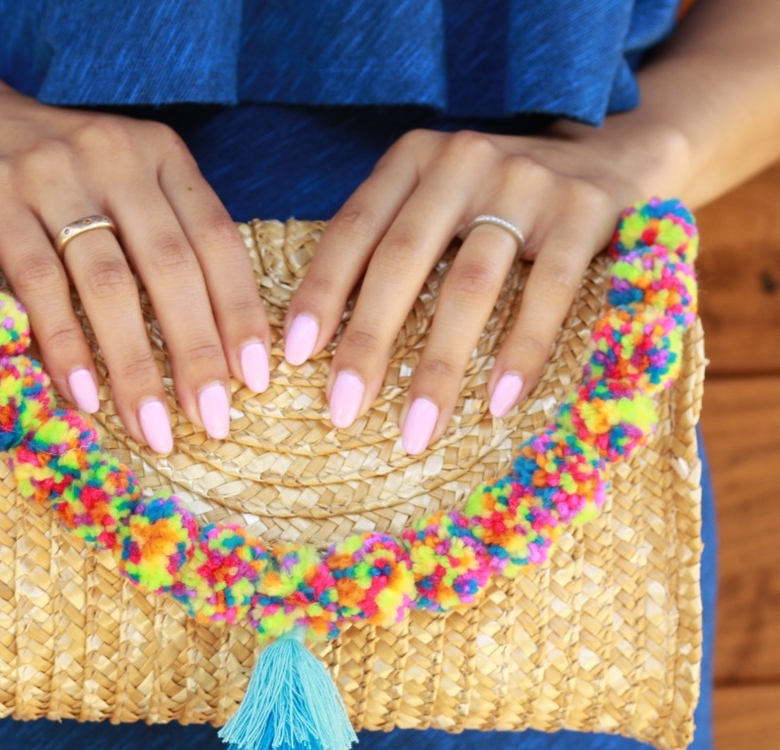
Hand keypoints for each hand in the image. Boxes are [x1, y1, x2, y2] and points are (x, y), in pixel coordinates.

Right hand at [0, 88, 271, 454]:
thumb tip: (218, 352)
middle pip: (171, 267)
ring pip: (108, 284)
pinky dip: (65, 346)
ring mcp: (48, 172)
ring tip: (153, 429)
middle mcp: (112, 154)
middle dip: (197, 354)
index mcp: (160, 154)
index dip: (240, 313)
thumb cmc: (57, 176)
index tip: (255, 378)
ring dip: (134, 367)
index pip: (217, 241)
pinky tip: (85, 397)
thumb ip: (168, 242)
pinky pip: (37, 284)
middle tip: (212, 421)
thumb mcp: (125, 185)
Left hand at [282, 124, 684, 453]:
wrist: (616, 155)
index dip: (321, 293)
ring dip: (438, 367)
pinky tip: (498, 404)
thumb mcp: (439, 201)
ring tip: (417, 431)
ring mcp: (527, 182)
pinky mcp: (584, 211)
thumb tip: (323, 337)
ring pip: (469, 286)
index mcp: (414, 159)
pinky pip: (548, 292)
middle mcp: (464, 160)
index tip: (296, 356)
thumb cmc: (503, 201)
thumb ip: (391, 242)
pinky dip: (522, 352)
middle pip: (401, 261)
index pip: (353, 230)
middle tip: (343, 411)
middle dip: (367, 342)